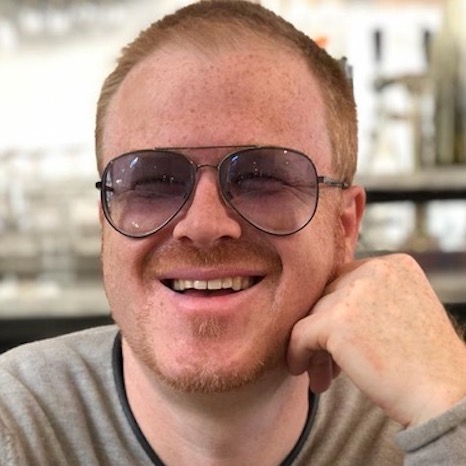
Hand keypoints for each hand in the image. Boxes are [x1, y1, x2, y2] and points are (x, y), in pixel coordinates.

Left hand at [287, 253, 465, 426]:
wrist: (444, 398)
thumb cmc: (423, 363)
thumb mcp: (401, 311)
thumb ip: (366, 298)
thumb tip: (318, 306)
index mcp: (393, 264)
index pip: (344, 281)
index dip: (336, 312)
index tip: (340, 343)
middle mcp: (374, 269)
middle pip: (326, 297)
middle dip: (323, 332)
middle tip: (328, 365)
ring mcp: (355, 292)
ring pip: (312, 316)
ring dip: (315, 348)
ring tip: (322, 375)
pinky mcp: (336, 321)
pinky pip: (299, 334)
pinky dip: (296, 354)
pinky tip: (303, 372)